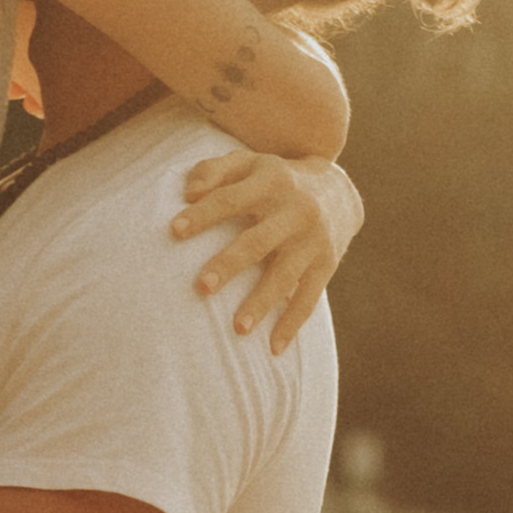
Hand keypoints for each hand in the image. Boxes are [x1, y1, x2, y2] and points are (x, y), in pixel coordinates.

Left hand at [173, 149, 362, 352]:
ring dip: (261, 303)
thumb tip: (187, 193)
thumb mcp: (247, 163)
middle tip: (201, 287)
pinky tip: (273, 348)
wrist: (338, 191)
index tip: (174, 231)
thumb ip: (214, 171)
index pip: (231, 199)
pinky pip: (308, 298)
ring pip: (285, 275)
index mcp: (271, 180)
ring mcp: (313, 240)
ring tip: (237, 329)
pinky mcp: (327, 264)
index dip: (203, 215)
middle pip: (258, 241)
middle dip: (230, 264)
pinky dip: (292, 324)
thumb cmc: (274, 179)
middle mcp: (296, 209)